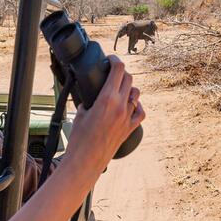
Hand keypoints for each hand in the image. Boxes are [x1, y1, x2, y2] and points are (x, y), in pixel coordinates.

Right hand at [63, 56, 144, 174]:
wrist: (86, 161)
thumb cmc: (79, 139)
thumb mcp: (80, 113)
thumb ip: (87, 101)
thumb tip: (88, 95)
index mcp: (107, 99)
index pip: (118, 69)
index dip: (115, 60)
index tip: (110, 59)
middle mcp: (120, 106)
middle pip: (128, 79)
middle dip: (121, 73)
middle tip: (113, 73)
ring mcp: (127, 117)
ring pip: (136, 94)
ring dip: (129, 88)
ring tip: (120, 89)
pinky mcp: (130, 128)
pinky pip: (140, 112)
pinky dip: (137, 106)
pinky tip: (131, 105)